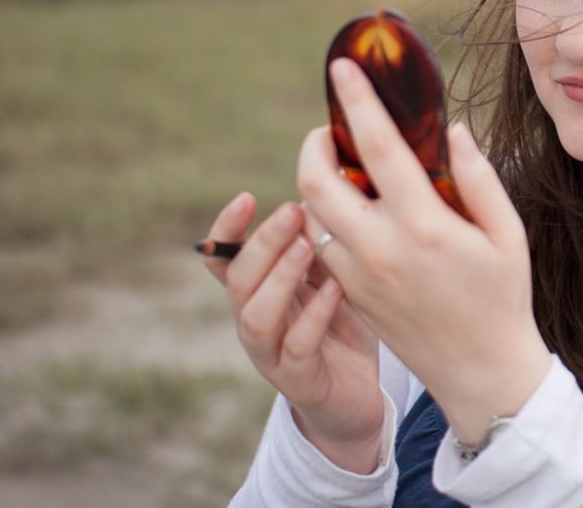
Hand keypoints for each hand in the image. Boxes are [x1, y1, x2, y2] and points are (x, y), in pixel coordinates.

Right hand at [200, 192, 385, 472]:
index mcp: (258, 291)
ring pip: (256, 316)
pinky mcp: (298, 381)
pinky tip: (335, 291)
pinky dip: (313, 316)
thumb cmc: (341, 326)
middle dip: (262, 242)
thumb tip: (324, 185)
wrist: (358, 396)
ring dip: (279, 278)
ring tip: (305, 247)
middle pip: (239, 279)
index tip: (246, 197)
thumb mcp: (333, 276)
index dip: (226, 229)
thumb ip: (321, 242)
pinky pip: (296, 348)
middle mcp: (255, 320)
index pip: (224, 258)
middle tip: (290, 211)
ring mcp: (272, 354)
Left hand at [296, 57, 551, 444]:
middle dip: (313, 144)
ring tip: (342, 166)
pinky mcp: (350, 295)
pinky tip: (350, 208)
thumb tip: (451, 131)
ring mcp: (358, 276)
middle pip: (317, 180)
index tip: (342, 67)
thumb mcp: (508, 232)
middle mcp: (381, 249)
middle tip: (330, 128)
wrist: (481, 371)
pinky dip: (324, 216)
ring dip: (316, 181)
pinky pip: (321, 244)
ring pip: (311, 214)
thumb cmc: (504, 296)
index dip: (357, 102)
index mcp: (425, 226)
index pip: (378, 148)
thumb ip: (479, 177)